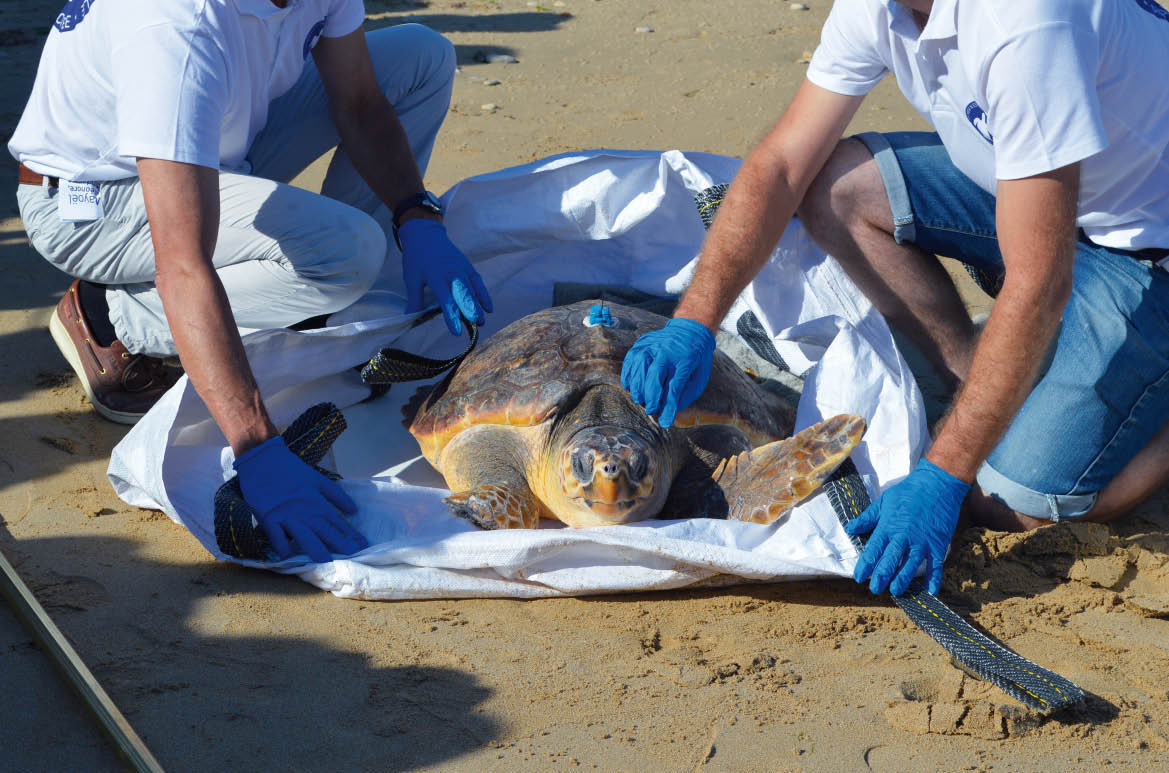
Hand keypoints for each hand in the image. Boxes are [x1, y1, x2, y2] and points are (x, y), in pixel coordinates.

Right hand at [233, 436, 367, 562]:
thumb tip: (354, 510)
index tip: (363, 546)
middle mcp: (304, 511)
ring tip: (326, 562)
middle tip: (353, 557)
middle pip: (324, 531)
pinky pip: (276, 536)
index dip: (350, 534)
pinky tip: (289, 557)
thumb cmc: (291, 469)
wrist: (264, 459)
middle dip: (340, 545)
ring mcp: (286, 516)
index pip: (337, 522)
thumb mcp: (318, 479)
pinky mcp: (268, 518)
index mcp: (317, 502)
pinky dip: (282, 546)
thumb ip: (336, 496)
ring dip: (315, 549)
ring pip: (303, 536)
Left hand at [399, 218, 492, 335]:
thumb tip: (411, 318)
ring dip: (478, 305)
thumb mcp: (412, 278)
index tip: (455, 331)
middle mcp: (451, 273)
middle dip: (470, 310)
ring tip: (481, 321)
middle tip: (475, 325)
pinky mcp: (467, 267)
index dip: (451, 316)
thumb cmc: (416, 257)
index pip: (446, 300)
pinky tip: (488, 307)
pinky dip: (484, 294)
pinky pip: (478, 282)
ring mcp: (462, 269)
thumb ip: (415, 300)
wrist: (425, 234)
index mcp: (436, 277)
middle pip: (463, 294)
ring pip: (472, 290)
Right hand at [621, 318, 715, 427]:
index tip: (665, 422)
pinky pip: (630, 361)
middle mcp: (667, 350)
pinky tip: (630, 387)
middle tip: (651, 410)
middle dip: (651, 398)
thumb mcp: (698, 378)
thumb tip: (668, 413)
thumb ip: (684, 394)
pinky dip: (628, 375)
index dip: (669, 406)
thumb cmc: (695, 359)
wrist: (690, 330)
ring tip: (640, 400)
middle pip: (654, 377)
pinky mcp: (642, 343)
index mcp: (686, 359)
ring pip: (639, 368)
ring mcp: (652, 345)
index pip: (675, 386)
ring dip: (638, 388)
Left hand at [845, 458, 969, 595]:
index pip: (873, 550)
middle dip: (881, 577)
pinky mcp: (938, 543)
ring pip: (911, 566)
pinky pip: (936, 565)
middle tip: (875, 589)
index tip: (859, 577)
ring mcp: (922, 541)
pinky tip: (930, 591)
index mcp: (888, 527)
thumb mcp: (884, 501)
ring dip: (903, 580)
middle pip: (890, 561)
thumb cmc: (908, 491)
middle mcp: (904, 537)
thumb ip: (867, 518)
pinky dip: (934, 579)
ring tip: (896, 591)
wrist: (938, 484)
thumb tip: (849, 528)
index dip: (865, 565)